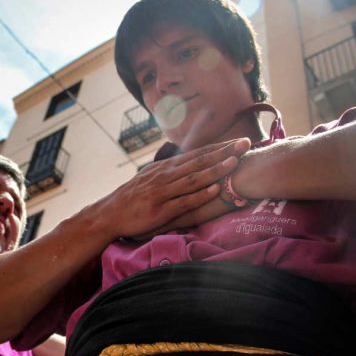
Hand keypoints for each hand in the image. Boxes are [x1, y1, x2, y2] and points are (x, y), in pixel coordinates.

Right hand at [90, 138, 249, 239]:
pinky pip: (183, 201)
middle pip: (199, 161)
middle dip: (224, 152)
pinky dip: (199, 195)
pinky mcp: (160, 210)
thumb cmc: (131, 199)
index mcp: (165, 168)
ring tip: (235, 162)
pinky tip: (214, 190)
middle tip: (246, 143)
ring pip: (193, 178)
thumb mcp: (150, 180)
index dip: (219, 147)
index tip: (238, 141)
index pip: (196, 154)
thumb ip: (170, 174)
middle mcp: (165, 176)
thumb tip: (189, 167)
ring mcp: (162, 192)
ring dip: (215, 169)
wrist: (108, 215)